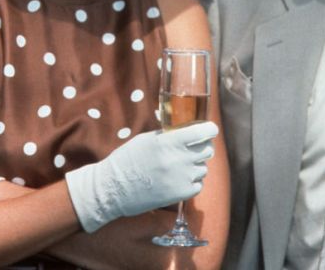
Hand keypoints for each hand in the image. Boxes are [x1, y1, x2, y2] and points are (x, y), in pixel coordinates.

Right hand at [65, 121, 217, 232]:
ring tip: (177, 168)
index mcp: (168, 142)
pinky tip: (177, 180)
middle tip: (192, 149)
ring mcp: (181, 178)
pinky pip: (198, 184)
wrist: (114, 188)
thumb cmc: (127, 160)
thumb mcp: (146, 140)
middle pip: (207, 149)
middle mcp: (178, 159)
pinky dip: (191, 182)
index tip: (210, 129)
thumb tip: (186, 129)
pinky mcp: (182, 194)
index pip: (201, 132)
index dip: (209, 129)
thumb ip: (168, 135)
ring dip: (195, 166)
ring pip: (203, 168)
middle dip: (202, 147)